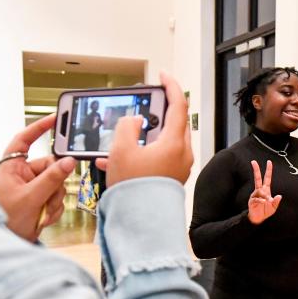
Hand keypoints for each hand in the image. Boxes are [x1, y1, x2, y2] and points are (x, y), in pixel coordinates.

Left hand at [0, 114, 76, 241]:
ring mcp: (31, 188)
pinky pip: (56, 198)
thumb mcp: (30, 197)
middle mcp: (22, 174)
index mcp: (12, 167)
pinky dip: (54, 209)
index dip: (39, 127)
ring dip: (54, 201)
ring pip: (57, 184)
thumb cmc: (2, 219)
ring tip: (43, 213)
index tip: (55, 119)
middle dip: (54, 185)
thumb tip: (69, 162)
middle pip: (50, 167)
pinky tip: (44, 218)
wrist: (1, 242)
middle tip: (49, 198)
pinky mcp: (39, 200)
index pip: (25, 139)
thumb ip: (51, 179)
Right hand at [96, 71, 192, 185]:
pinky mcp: (171, 180)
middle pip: (174, 123)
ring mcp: (178, 168)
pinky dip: (141, 154)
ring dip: (144, 136)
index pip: (179, 104)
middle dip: (157, 113)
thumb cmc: (134, 188)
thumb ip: (127, 126)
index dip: (170, 86)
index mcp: (175, 142)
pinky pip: (158, 159)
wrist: (140, 223)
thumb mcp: (121, 149)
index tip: (162, 75)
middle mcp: (182, 154)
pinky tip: (115, 161)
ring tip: (120, 139)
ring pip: (164, 141)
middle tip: (144, 106)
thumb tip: (135, 121)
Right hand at [247, 159, 281, 223]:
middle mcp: (259, 191)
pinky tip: (264, 202)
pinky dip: (261, 200)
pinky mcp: (252, 201)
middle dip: (256, 170)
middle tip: (253, 161)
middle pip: (257, 178)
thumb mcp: (273, 207)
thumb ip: (276, 202)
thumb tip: (279, 196)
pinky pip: (256, 198)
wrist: (258, 219)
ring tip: (267, 201)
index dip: (268, 170)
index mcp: (266, 190)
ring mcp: (255, 195)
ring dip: (264, 195)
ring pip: (259, 191)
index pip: (267, 178)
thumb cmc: (265, 211)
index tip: (269, 162)